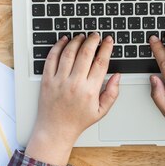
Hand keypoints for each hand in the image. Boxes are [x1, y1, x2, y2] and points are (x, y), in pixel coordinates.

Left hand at [26, 33, 120, 165]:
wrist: (55, 130)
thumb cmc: (77, 121)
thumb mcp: (101, 111)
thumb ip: (112, 93)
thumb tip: (117, 76)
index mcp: (90, 91)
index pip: (100, 63)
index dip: (106, 48)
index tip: (108, 40)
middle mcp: (74, 84)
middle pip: (85, 53)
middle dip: (92, 40)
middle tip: (95, 35)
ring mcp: (59, 81)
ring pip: (69, 52)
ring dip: (76, 41)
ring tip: (82, 37)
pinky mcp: (47, 80)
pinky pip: (52, 58)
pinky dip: (58, 46)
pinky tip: (64, 41)